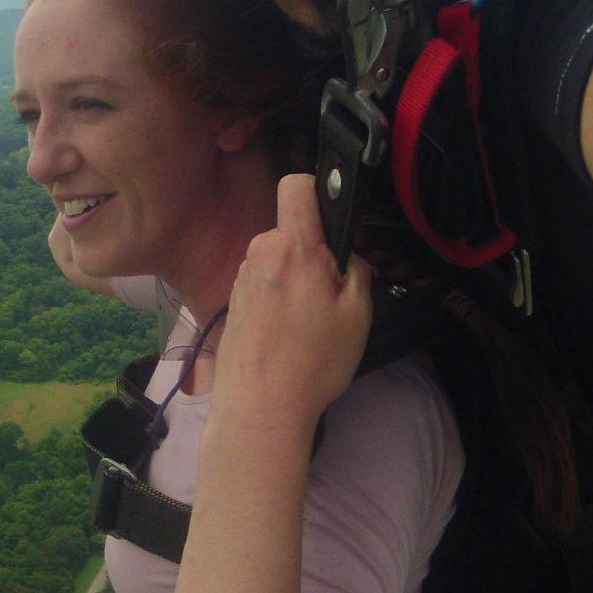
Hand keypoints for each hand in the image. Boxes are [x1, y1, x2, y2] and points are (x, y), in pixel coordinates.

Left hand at [214, 174, 372, 426]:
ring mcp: (242, 278)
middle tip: (333, 293)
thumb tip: (348, 257)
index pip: (297, 185)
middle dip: (315, 252)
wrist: (261, 407)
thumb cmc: (313, 361)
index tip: (334, 220)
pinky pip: (264, 283)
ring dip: (296, 278)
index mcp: (293, 247)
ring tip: (310, 322)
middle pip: (292, 231)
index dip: (318, 190)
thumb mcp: (358, 313)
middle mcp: (260, 253)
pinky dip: (279, 299)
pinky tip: (290, 334)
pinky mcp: (234, 301)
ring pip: (278, 260)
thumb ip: (357, 270)